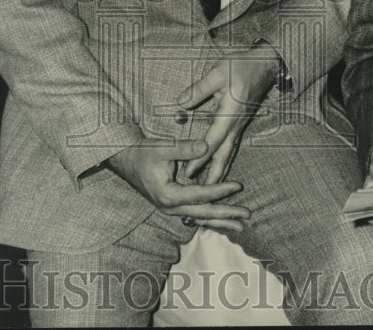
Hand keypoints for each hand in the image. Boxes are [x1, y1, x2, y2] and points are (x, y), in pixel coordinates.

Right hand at [106, 139, 249, 232]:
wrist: (124, 160)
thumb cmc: (142, 153)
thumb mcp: (162, 148)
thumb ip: (184, 149)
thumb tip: (206, 146)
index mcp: (169, 195)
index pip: (200, 194)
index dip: (221, 190)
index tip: (238, 186)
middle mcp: (170, 207)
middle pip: (204, 213)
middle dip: (227, 214)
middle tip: (247, 215)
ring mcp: (171, 209)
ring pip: (200, 217)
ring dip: (221, 221)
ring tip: (241, 226)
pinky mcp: (173, 206)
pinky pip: (195, 214)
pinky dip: (210, 217)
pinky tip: (223, 220)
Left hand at [176, 47, 279, 184]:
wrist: (267, 63)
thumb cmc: (242, 65)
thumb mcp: (218, 72)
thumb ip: (199, 89)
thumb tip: (180, 103)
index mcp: (230, 113)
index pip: (212, 140)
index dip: (200, 157)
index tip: (189, 172)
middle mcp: (236, 123)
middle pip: (224, 154)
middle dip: (213, 174)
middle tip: (203, 194)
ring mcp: (240, 123)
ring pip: (229, 152)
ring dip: (220, 169)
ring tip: (211, 188)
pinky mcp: (240, 121)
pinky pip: (231, 145)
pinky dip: (225, 158)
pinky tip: (220, 164)